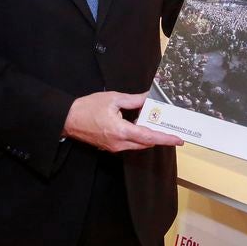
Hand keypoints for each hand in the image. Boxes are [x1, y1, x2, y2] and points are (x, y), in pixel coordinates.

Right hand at [63, 91, 184, 152]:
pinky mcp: (110, 147)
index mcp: (121, 131)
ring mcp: (114, 147)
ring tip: (152, 121)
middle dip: (158, 135)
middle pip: (146, 143)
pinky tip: (137, 124)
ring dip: (147, 135)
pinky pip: (129, 144)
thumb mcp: (113, 99)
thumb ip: (134, 100)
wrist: (68, 119)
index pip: (149, 137)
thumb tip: (149, 98)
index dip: (165, 139)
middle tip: (167, 125)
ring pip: (138, 144)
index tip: (178, 140)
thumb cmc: (87, 108)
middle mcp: (119, 143)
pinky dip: (137, 136)